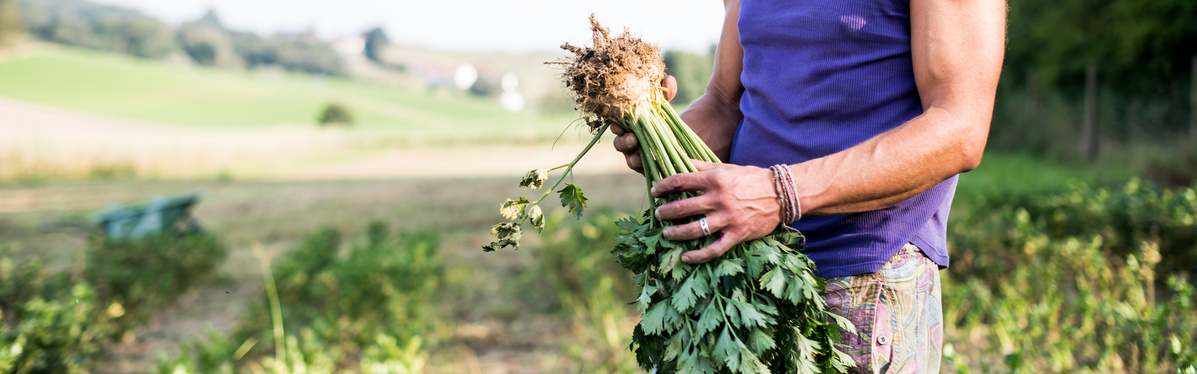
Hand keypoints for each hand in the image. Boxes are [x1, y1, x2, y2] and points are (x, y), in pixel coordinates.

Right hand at [611, 76, 677, 172]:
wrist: (694, 135)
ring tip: (644, 154)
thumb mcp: (668, 105)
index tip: (618, 125)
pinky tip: (657, 163)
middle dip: (624, 142)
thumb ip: (666, 93)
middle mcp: (633, 143)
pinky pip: (647, 172)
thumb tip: (669, 79)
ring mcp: (642, 157)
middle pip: (621, 145)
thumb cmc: (672, 118)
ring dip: (635, 157)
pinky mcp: (654, 169)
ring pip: (631, 161)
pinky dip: (649, 168)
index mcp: (630, 127)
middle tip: (633, 138)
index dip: (615, 126)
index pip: (617, 127)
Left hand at [651, 160, 780, 263]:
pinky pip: (713, 249)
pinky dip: (698, 256)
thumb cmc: (751, 179)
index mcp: (715, 179)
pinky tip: (685, 257)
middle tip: (658, 214)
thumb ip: (702, 167)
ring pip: (694, 230)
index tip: (655, 191)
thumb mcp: (726, 168)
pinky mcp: (737, 235)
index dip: (664, 187)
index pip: (681, 182)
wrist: (781, 193)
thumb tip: (680, 160)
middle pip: (682, 207)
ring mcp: (728, 219)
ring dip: (676, 233)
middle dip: (665, 212)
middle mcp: (719, 199)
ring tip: (666, 233)